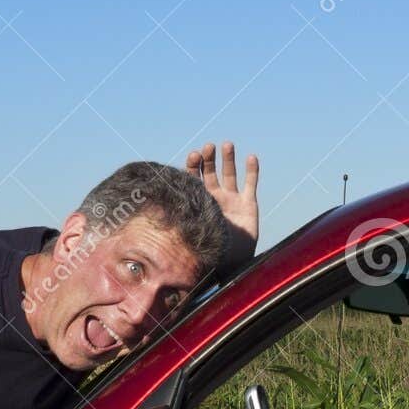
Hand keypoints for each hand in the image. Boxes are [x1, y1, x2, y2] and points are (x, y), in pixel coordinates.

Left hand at [188, 140, 258, 271]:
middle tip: (208, 147)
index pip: (194, 178)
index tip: (194, 155)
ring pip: (229, 174)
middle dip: (209, 159)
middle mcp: (214, 198)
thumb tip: (156, 212)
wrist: (233, 263)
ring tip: (227, 145)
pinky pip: (251, 184)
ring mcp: (232, 200)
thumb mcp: (194, 232)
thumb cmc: (211, 251)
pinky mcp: (248, 204)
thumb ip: (182, 220)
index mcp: (199, 203)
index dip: (194, 165)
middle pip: (210, 172)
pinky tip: (251, 157)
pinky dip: (252, 171)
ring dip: (228, 159)